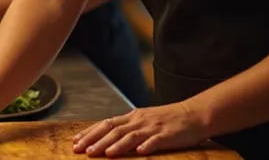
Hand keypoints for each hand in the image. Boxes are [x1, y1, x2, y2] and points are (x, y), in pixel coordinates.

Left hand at [71, 102, 207, 156]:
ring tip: (103, 153)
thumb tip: (107, 137)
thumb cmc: (167, 120)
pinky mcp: (166, 135)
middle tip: (81, 150)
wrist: (193, 114)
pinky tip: (138, 153)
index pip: (106, 124)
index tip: (76, 141)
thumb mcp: (143, 121)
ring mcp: (152, 127)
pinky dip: (145, 146)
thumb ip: (127, 128)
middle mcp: (139, 120)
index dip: (90, 132)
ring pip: (130, 135)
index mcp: (132, 117)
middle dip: (96, 140)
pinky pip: (154, 141)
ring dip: (115, 145)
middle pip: (113, 130)